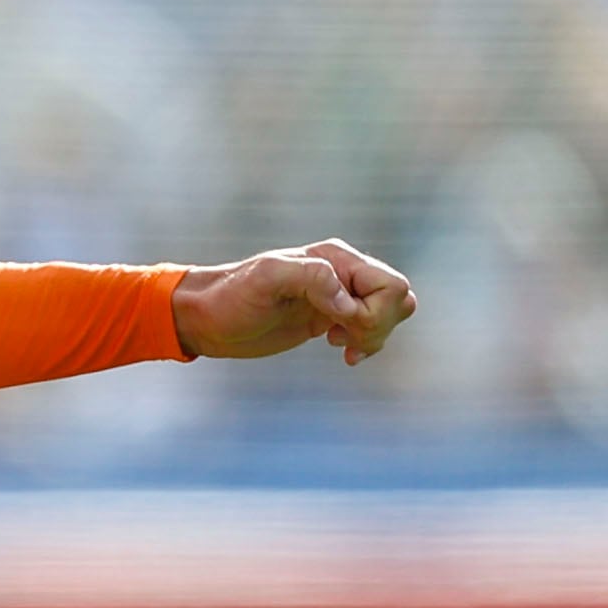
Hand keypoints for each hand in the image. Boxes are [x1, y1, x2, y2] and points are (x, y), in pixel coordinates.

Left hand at [174, 240, 416, 365]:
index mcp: (334, 258)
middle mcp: (342, 272)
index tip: (336, 324)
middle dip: (378, 325)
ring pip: (390, 313)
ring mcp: (338, 295)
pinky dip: (365, 342)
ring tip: (340, 345)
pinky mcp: (330, 317)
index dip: (373, 313)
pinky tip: (340, 350)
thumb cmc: (232, 296)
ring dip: (374, 335)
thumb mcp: (267, 280)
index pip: (390, 285)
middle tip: (339, 337)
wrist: (209, 318)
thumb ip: (311, 279)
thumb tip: (348, 303)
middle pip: (398, 298)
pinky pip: (372, 326)